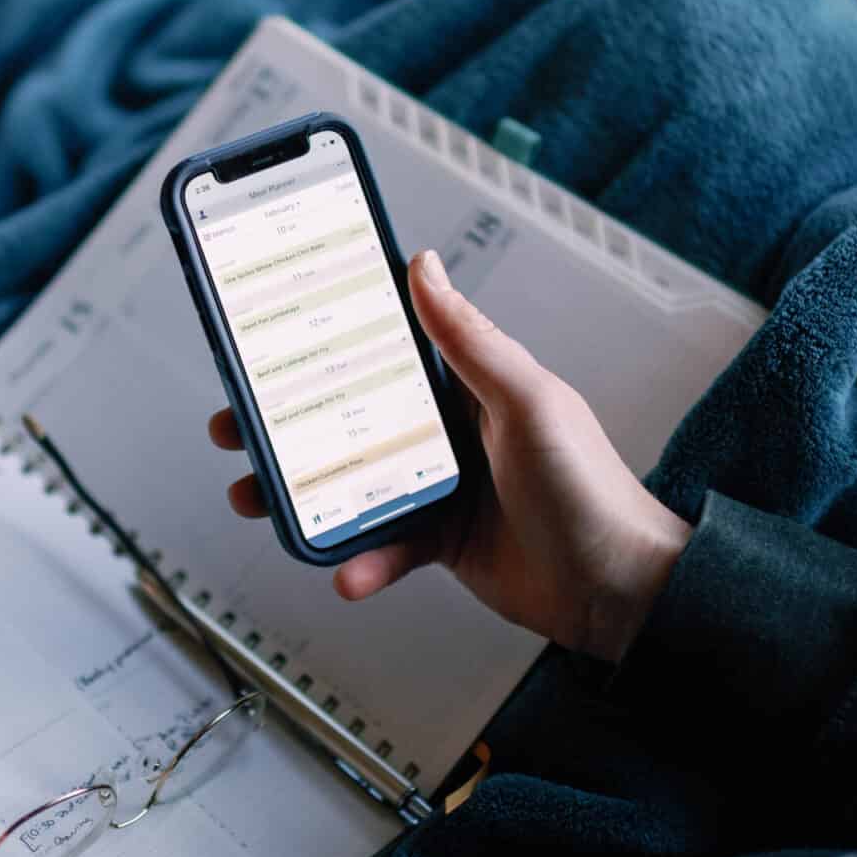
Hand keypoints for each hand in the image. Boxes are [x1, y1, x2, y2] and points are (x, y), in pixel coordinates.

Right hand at [211, 250, 691, 661]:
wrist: (619, 591)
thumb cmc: (591, 488)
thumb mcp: (527, 400)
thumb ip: (470, 339)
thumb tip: (425, 265)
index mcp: (467, 384)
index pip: (384, 348)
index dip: (326, 340)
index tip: (271, 333)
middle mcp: (447, 431)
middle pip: (347, 416)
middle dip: (286, 422)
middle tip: (237, 423)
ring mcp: (440, 487)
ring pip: (349, 482)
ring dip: (300, 492)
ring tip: (258, 497)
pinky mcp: (439, 542)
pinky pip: (382, 546)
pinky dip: (360, 560)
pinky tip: (349, 571)